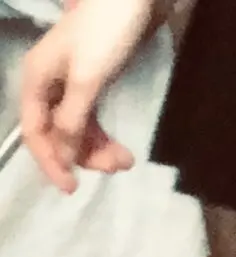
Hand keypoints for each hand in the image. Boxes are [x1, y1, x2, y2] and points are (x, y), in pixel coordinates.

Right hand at [20, 0, 156, 191]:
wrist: (130, 0)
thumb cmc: (104, 35)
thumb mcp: (86, 80)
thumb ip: (72, 120)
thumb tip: (63, 158)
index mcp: (37, 80)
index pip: (35, 132)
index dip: (51, 162)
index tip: (72, 189)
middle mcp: (48, 85)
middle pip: (58, 136)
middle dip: (85, 156)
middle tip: (118, 165)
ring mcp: (69, 87)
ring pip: (77, 132)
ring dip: (99, 151)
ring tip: (126, 159)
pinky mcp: (90, 86)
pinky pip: (90, 122)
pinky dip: (104, 139)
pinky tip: (123, 150)